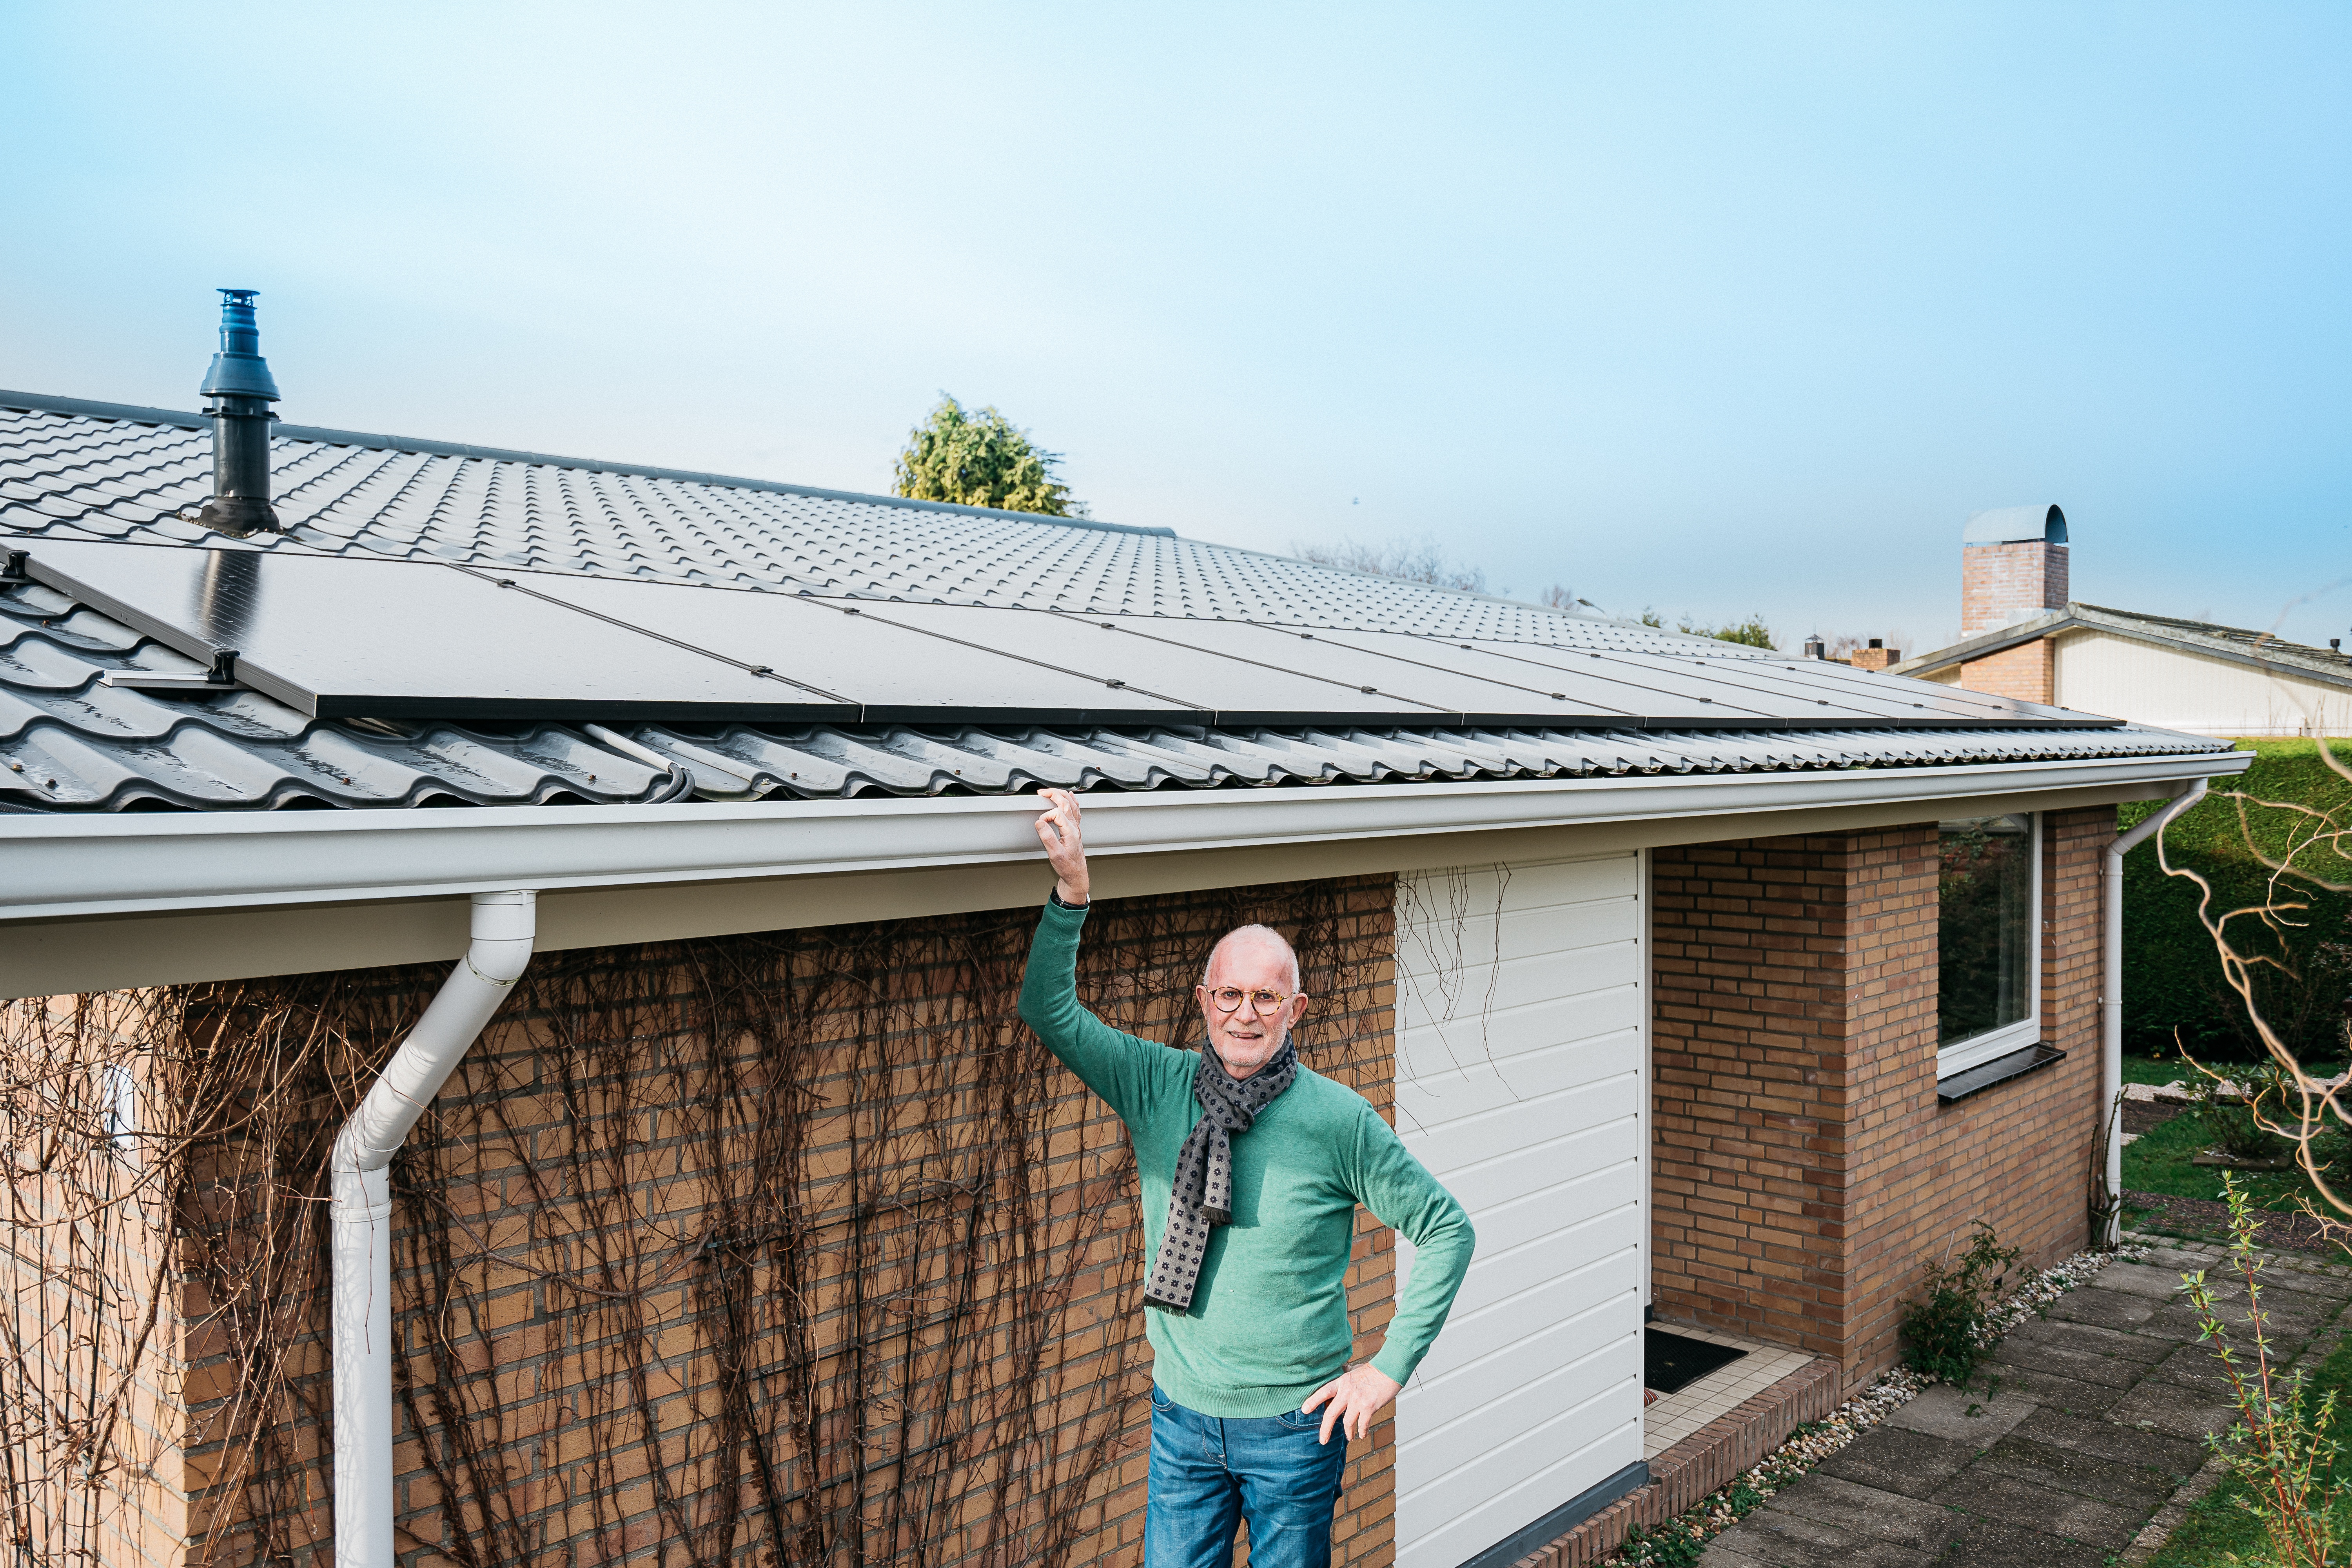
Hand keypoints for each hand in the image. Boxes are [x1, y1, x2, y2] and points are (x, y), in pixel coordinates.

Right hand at [1033, 788, 1088, 905]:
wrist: (1076, 873)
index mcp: (1070, 831)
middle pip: (1066, 802)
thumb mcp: (1054, 854)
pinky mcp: (1075, 829)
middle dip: (1053, 794)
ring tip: (1051, 791)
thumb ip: (1047, 837)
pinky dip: (1071, 800)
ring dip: (1061, 794)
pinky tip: (1069, 796)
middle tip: (1042, 792)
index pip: (1057, 814)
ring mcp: (1076, 827)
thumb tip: (1039, 823)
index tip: (1039, 825)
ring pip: (1071, 804)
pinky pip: (1075, 809)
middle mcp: (1075, 827)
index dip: (1045, 817)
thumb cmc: (1067, 866)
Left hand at [1300, 1362, 1399, 1445]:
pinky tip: (1362, 1435)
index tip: (1304, 1410)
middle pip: (1331, 1413)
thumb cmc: (1374, 1369)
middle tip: (1322, 1440)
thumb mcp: (1355, 1369)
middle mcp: (1347, 1392)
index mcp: (1342, 1382)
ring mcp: (1358, 1400)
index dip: (1312, 1401)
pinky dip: (1361, 1432)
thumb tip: (1340, 1370)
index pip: (1323, 1392)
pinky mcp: (1369, 1407)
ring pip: (1347, 1422)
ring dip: (1348, 1433)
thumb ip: (1346, 1373)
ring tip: (1349, 1438)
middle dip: (1325, 1429)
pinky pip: (1362, 1425)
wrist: (1390, 1370)